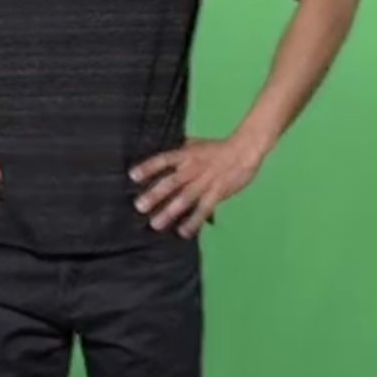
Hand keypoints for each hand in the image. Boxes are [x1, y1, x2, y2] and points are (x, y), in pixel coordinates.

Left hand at [132, 135, 267, 237]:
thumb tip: (162, 156)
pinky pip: (204, 209)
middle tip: (139, 206)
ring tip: (155, 224)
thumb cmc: (218, 148)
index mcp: (186, 154)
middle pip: (171, 182)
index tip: (133, 176)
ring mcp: (205, 181)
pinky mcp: (217, 192)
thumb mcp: (196, 144)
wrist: (244, 150)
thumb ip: (179, 151)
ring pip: (185, 198)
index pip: (163, 160)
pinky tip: (183, 232)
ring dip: (169, 212)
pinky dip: (193, 221)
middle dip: (155, 195)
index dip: (148, 167)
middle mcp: (192, 168)